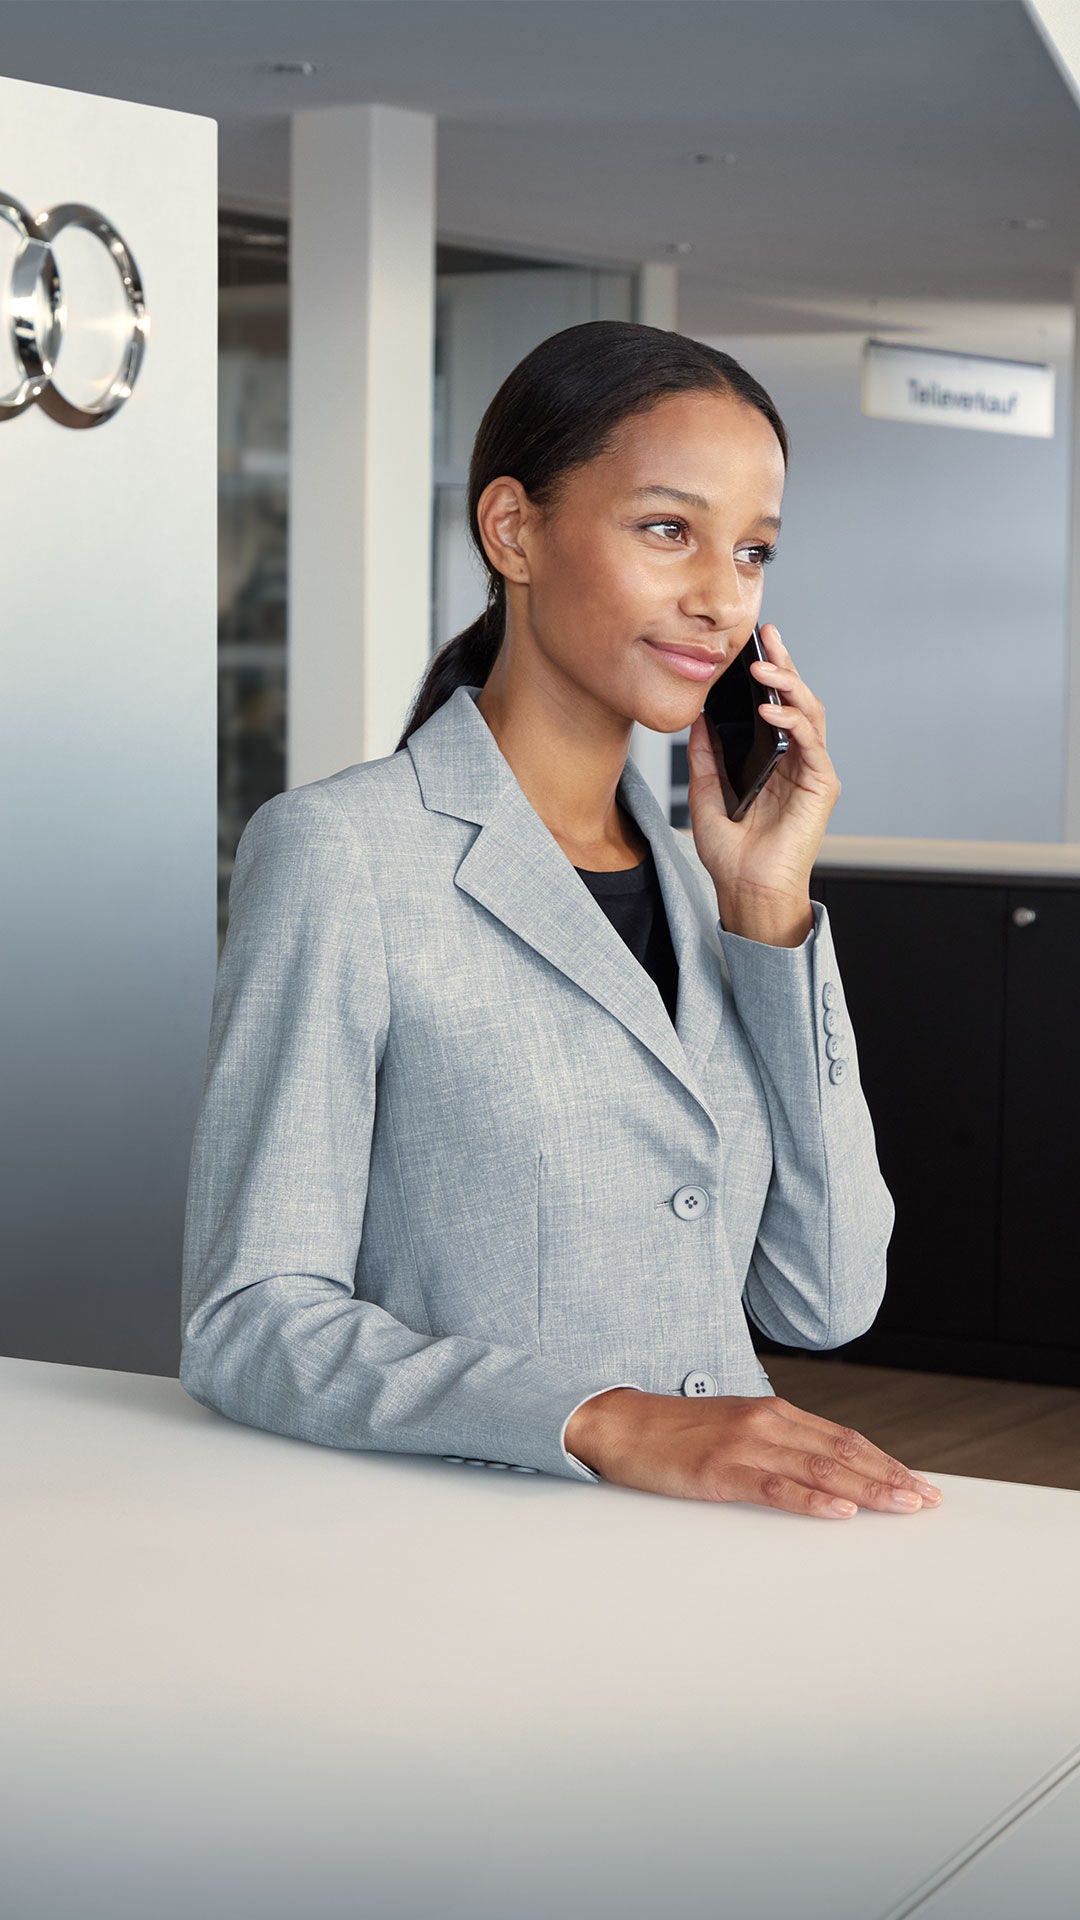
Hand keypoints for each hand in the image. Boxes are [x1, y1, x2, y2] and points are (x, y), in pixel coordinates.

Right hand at [565, 1387, 943, 1518]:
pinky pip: (775, 1487)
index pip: (843, 1438)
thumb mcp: (735, 1429)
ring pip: (820, 1469)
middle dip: (889, 1477)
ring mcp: (744, 1444)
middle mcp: (766, 1421)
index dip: (885, 1461)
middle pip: (842, 1452)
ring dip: (866, 1489)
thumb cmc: (676, 1432)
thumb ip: (776, 1445)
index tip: (918, 1483)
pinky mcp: (720, 1470)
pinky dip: (812, 1501)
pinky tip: (839, 1512)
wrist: (620, 1422)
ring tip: (902, 1506)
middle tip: (927, 1500)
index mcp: (773, 1412)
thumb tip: (822, 1475)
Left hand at [686, 623, 840, 916]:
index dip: (766, 673)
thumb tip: (697, 719)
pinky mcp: (821, 784)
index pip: (774, 705)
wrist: (746, 890)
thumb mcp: (705, 793)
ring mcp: (811, 770)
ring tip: (763, 668)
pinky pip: (810, 742)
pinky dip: (792, 721)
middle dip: (783, 664)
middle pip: (796, 699)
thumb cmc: (732, 853)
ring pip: (809, 712)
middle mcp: (795, 760)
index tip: (750, 645)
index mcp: (772, 758)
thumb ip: (705, 756)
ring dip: (789, 685)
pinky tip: (770, 709)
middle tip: (767, 636)